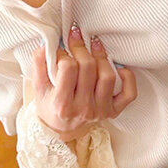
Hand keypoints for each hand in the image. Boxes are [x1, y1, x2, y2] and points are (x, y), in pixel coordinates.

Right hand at [32, 23, 136, 141]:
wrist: (62, 129)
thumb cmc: (50, 106)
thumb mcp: (38, 88)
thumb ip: (39, 65)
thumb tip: (45, 45)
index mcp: (62, 103)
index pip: (68, 68)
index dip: (64, 53)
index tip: (61, 50)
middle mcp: (83, 108)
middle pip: (88, 67)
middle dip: (81, 47)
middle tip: (77, 38)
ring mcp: (100, 110)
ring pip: (108, 76)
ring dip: (102, 57)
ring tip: (94, 46)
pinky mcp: (113, 111)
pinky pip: (129, 94)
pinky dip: (128, 78)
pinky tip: (118, 67)